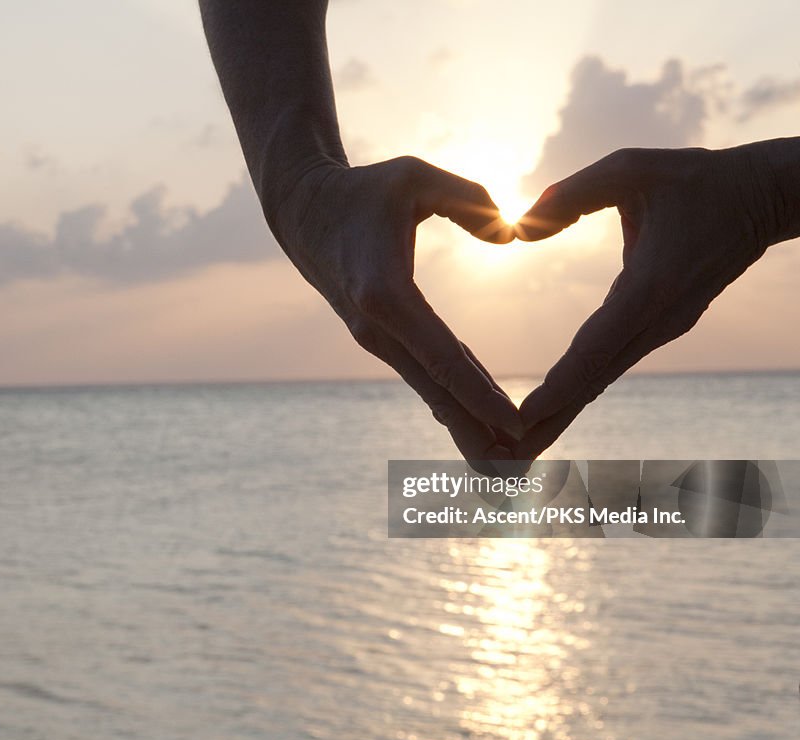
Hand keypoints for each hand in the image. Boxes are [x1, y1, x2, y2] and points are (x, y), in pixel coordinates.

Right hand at [268, 156, 521, 459]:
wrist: (304, 212)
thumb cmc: (364, 191)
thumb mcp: (416, 178)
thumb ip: (471, 201)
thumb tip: (512, 236)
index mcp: (387, 293)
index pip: (444, 355)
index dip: (482, 394)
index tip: (517, 428)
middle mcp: (377, 329)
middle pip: (436, 392)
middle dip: (476, 437)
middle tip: (515, 479)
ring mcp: (375, 339)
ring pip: (430, 393)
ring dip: (465, 431)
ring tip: (504, 471)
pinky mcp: (380, 340)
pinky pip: (424, 377)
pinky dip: (452, 406)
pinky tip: (477, 431)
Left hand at [513, 145, 793, 458]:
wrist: (765, 199)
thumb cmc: (699, 178)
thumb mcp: (633, 169)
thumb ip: (574, 194)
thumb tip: (521, 226)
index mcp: (650, 287)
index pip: (595, 346)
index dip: (558, 385)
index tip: (522, 419)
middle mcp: (657, 320)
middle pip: (592, 382)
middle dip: (548, 425)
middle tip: (502, 464)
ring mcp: (661, 329)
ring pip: (600, 381)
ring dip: (559, 419)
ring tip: (515, 457)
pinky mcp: (659, 328)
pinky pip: (609, 366)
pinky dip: (577, 394)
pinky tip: (549, 417)